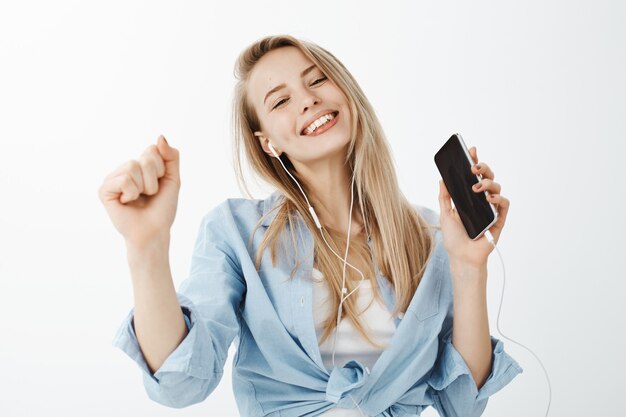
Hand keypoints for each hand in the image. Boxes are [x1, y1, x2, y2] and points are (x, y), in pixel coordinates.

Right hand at [98, 135, 180, 247]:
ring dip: (144, 187)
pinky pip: (124, 180)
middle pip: (144, 158)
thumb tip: (160, 137)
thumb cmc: (162, 208)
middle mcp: (124, 169)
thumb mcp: (173, 179)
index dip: (162, 169)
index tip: (159, 185)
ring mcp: (113, 178)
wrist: (154, 231)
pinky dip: (132, 193)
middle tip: (149, 194)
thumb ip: (171, 156)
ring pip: (133, 167)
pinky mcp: (104, 190)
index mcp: (139, 165)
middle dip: (154, 179)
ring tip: (139, 198)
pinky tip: (128, 202)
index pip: (152, 150)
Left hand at [437, 146, 509, 266]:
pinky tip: (489, 199)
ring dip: (488, 183)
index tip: (471, 150)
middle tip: (473, 167)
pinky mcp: (500, 219)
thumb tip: (441, 179)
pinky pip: (504, 203)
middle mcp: (481, 200)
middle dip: (482, 168)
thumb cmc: (454, 237)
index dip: (474, 162)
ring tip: (476, 188)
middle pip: (487, 177)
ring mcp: (491, 208)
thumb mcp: (445, 214)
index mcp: (469, 197)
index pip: (473, 175)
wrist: (462, 257)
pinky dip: (498, 198)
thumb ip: (444, 197)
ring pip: (497, 187)